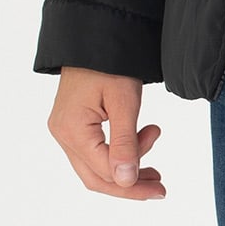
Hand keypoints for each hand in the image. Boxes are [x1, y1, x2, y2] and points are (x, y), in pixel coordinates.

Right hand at [48, 69, 165, 198]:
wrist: (95, 38)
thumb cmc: (110, 63)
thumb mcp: (125, 103)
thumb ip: (125, 143)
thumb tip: (126, 181)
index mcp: (72, 130)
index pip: (104, 171)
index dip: (133, 183)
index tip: (161, 184)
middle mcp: (62, 134)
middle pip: (95, 177)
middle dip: (129, 184)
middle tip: (159, 188)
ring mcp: (64, 131)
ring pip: (94, 167)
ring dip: (125, 168)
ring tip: (154, 162)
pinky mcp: (72, 126)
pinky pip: (93, 152)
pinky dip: (117, 154)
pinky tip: (139, 144)